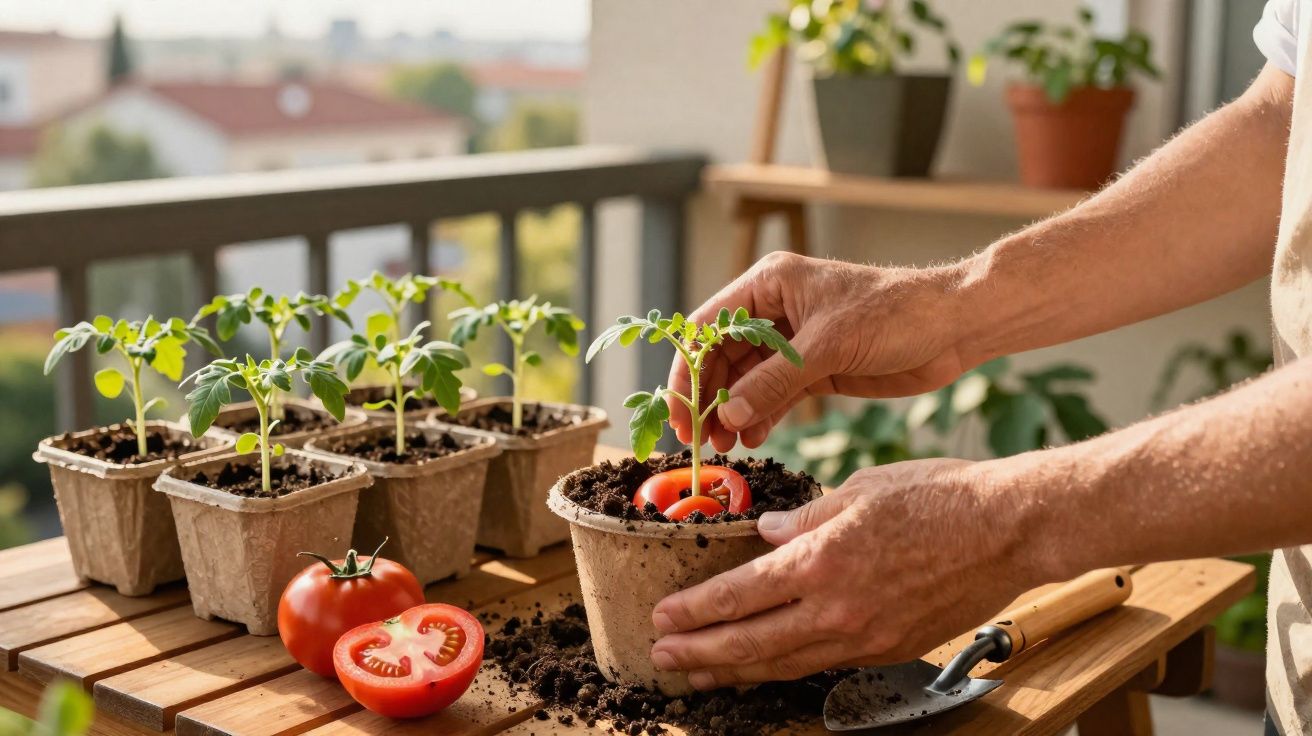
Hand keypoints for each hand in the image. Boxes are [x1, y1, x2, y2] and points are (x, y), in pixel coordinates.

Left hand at [647, 458, 1044, 688]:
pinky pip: (824, 666)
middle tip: (661, 660)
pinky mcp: (889, 650)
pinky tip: (767, 668)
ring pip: (784, 665)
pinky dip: (786, 670)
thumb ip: (805, 516)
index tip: (662, 617)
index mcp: (820, 561)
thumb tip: (767, 533)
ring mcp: (864, 637)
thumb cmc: (938, 497)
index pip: (737, 595)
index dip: (694, 611)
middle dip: (699, 654)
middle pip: (750, 643)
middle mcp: (836, 609)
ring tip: (700, 675)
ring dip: (735, 671)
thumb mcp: (859, 489)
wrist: (1008, 531)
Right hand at [668, 252, 967, 450]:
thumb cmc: (894, 313)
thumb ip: (775, 382)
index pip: (707, 328)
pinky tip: (752, 440)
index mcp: (768, 285)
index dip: (688, 371)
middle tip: (700, 440)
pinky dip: (759, 417)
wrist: (952, 327)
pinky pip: (772, 396)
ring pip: (744, 381)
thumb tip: (728, 416)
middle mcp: (773, 311)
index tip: (681, 412)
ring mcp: (792, 342)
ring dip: (732, 412)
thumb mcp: (828, 345)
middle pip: (720, 357)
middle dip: (708, 398)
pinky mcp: (813, 369)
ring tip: (725, 447)